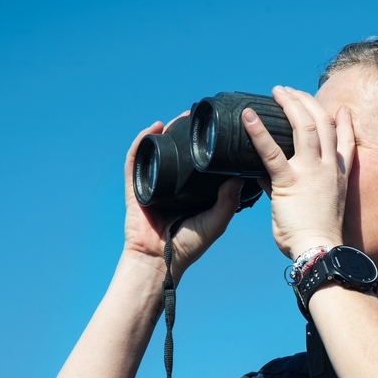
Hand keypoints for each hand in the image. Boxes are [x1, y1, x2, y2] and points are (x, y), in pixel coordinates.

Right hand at [122, 117, 244, 272]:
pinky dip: (142, 142)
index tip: (218, 129)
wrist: (160, 260)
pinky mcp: (136, 186)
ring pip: (158, 150)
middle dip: (185, 131)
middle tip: (198, 116)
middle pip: (177, 151)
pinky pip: (136, 159)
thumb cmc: (188, 246)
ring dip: (166, 131)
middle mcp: (173, 184)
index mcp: (191, 191)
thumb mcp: (216, 222)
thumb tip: (241, 175)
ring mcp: (153, 183)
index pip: (198, 162)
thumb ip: (228, 201)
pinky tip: (153, 128)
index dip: (205, 145)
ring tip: (179, 117)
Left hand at [242, 86, 354, 257]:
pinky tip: (248, 116)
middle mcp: (327, 168)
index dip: (345, 122)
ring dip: (290, 104)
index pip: (346, 141)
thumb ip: (290, 186)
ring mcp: (310, 172)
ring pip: (304, 126)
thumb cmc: (316, 235)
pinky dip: (258, 131)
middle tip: (291, 92)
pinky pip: (272, 152)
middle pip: (323, 122)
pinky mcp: (290, 181)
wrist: (319, 250)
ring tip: (277, 91)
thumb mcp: (316, 207)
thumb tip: (263, 176)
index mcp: (338, 176)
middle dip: (307, 102)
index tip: (341, 109)